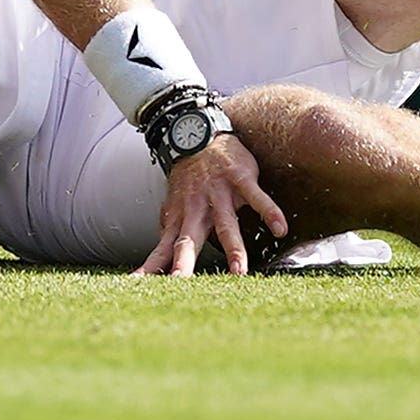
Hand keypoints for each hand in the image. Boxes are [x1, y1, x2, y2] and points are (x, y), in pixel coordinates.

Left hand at [135, 134, 287, 277]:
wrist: (197, 135)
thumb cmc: (188, 179)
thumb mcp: (173, 207)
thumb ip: (170, 235)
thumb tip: (158, 262)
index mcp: (180, 218)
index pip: (164, 248)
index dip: (153, 267)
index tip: (140, 285)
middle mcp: (197, 209)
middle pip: (190, 240)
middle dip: (184, 262)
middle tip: (180, 282)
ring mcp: (219, 194)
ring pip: (227, 225)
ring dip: (233, 249)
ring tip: (238, 273)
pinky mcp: (240, 180)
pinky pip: (257, 198)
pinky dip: (269, 212)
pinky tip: (279, 229)